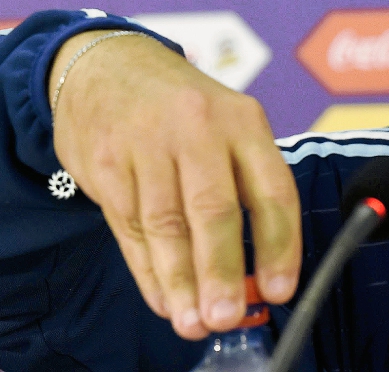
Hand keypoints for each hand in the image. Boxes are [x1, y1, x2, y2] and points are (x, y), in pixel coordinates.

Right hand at [50, 31, 301, 339]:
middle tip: (227, 317)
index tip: (281, 290)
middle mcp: (198, 128)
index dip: (280, 246)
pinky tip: (163, 297)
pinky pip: (131, 227)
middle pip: (214, 210)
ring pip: (166, 225)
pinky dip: (148, 269)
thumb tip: (260, 272)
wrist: (107, 64)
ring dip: (181, 282)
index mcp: (243, 120)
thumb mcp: (228, 125)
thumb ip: (245, 186)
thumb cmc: (182, 109)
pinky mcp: (107, 162)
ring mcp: (148, 144)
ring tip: (193, 322)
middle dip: (222, 272)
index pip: (271, 190)